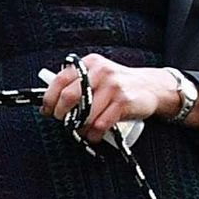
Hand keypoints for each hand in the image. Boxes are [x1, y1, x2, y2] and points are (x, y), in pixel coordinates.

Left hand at [45, 54, 181, 141]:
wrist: (151, 87)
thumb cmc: (118, 85)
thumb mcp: (97, 76)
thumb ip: (76, 84)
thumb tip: (49, 103)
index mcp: (89, 64)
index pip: (60, 80)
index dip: (49, 99)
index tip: (47, 111)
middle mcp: (100, 72)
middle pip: (69, 97)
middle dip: (61, 114)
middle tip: (64, 121)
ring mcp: (113, 86)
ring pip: (84, 113)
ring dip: (79, 128)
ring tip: (81, 130)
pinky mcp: (123, 101)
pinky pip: (100, 124)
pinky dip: (93, 134)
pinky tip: (94, 134)